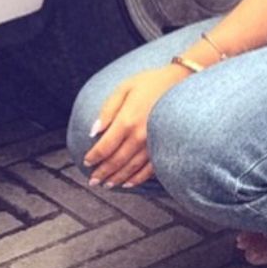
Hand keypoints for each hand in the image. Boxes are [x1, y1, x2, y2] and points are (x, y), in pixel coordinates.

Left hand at [83, 64, 188, 187]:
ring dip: (117, 178)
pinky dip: (137, 179)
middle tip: (93, 181)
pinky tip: (128, 183)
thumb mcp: (124, 88)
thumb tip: (93, 131)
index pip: (106, 146)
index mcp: (127, 120)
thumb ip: (108, 110)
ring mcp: (154, 144)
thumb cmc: (148, 83)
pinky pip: (149, 169)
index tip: (86, 162)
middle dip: (103, 172)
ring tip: (107, 185)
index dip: (94, 156)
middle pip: (117, 160)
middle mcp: (140, 136)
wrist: (180, 82)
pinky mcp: (164, 147)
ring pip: (131, 168)